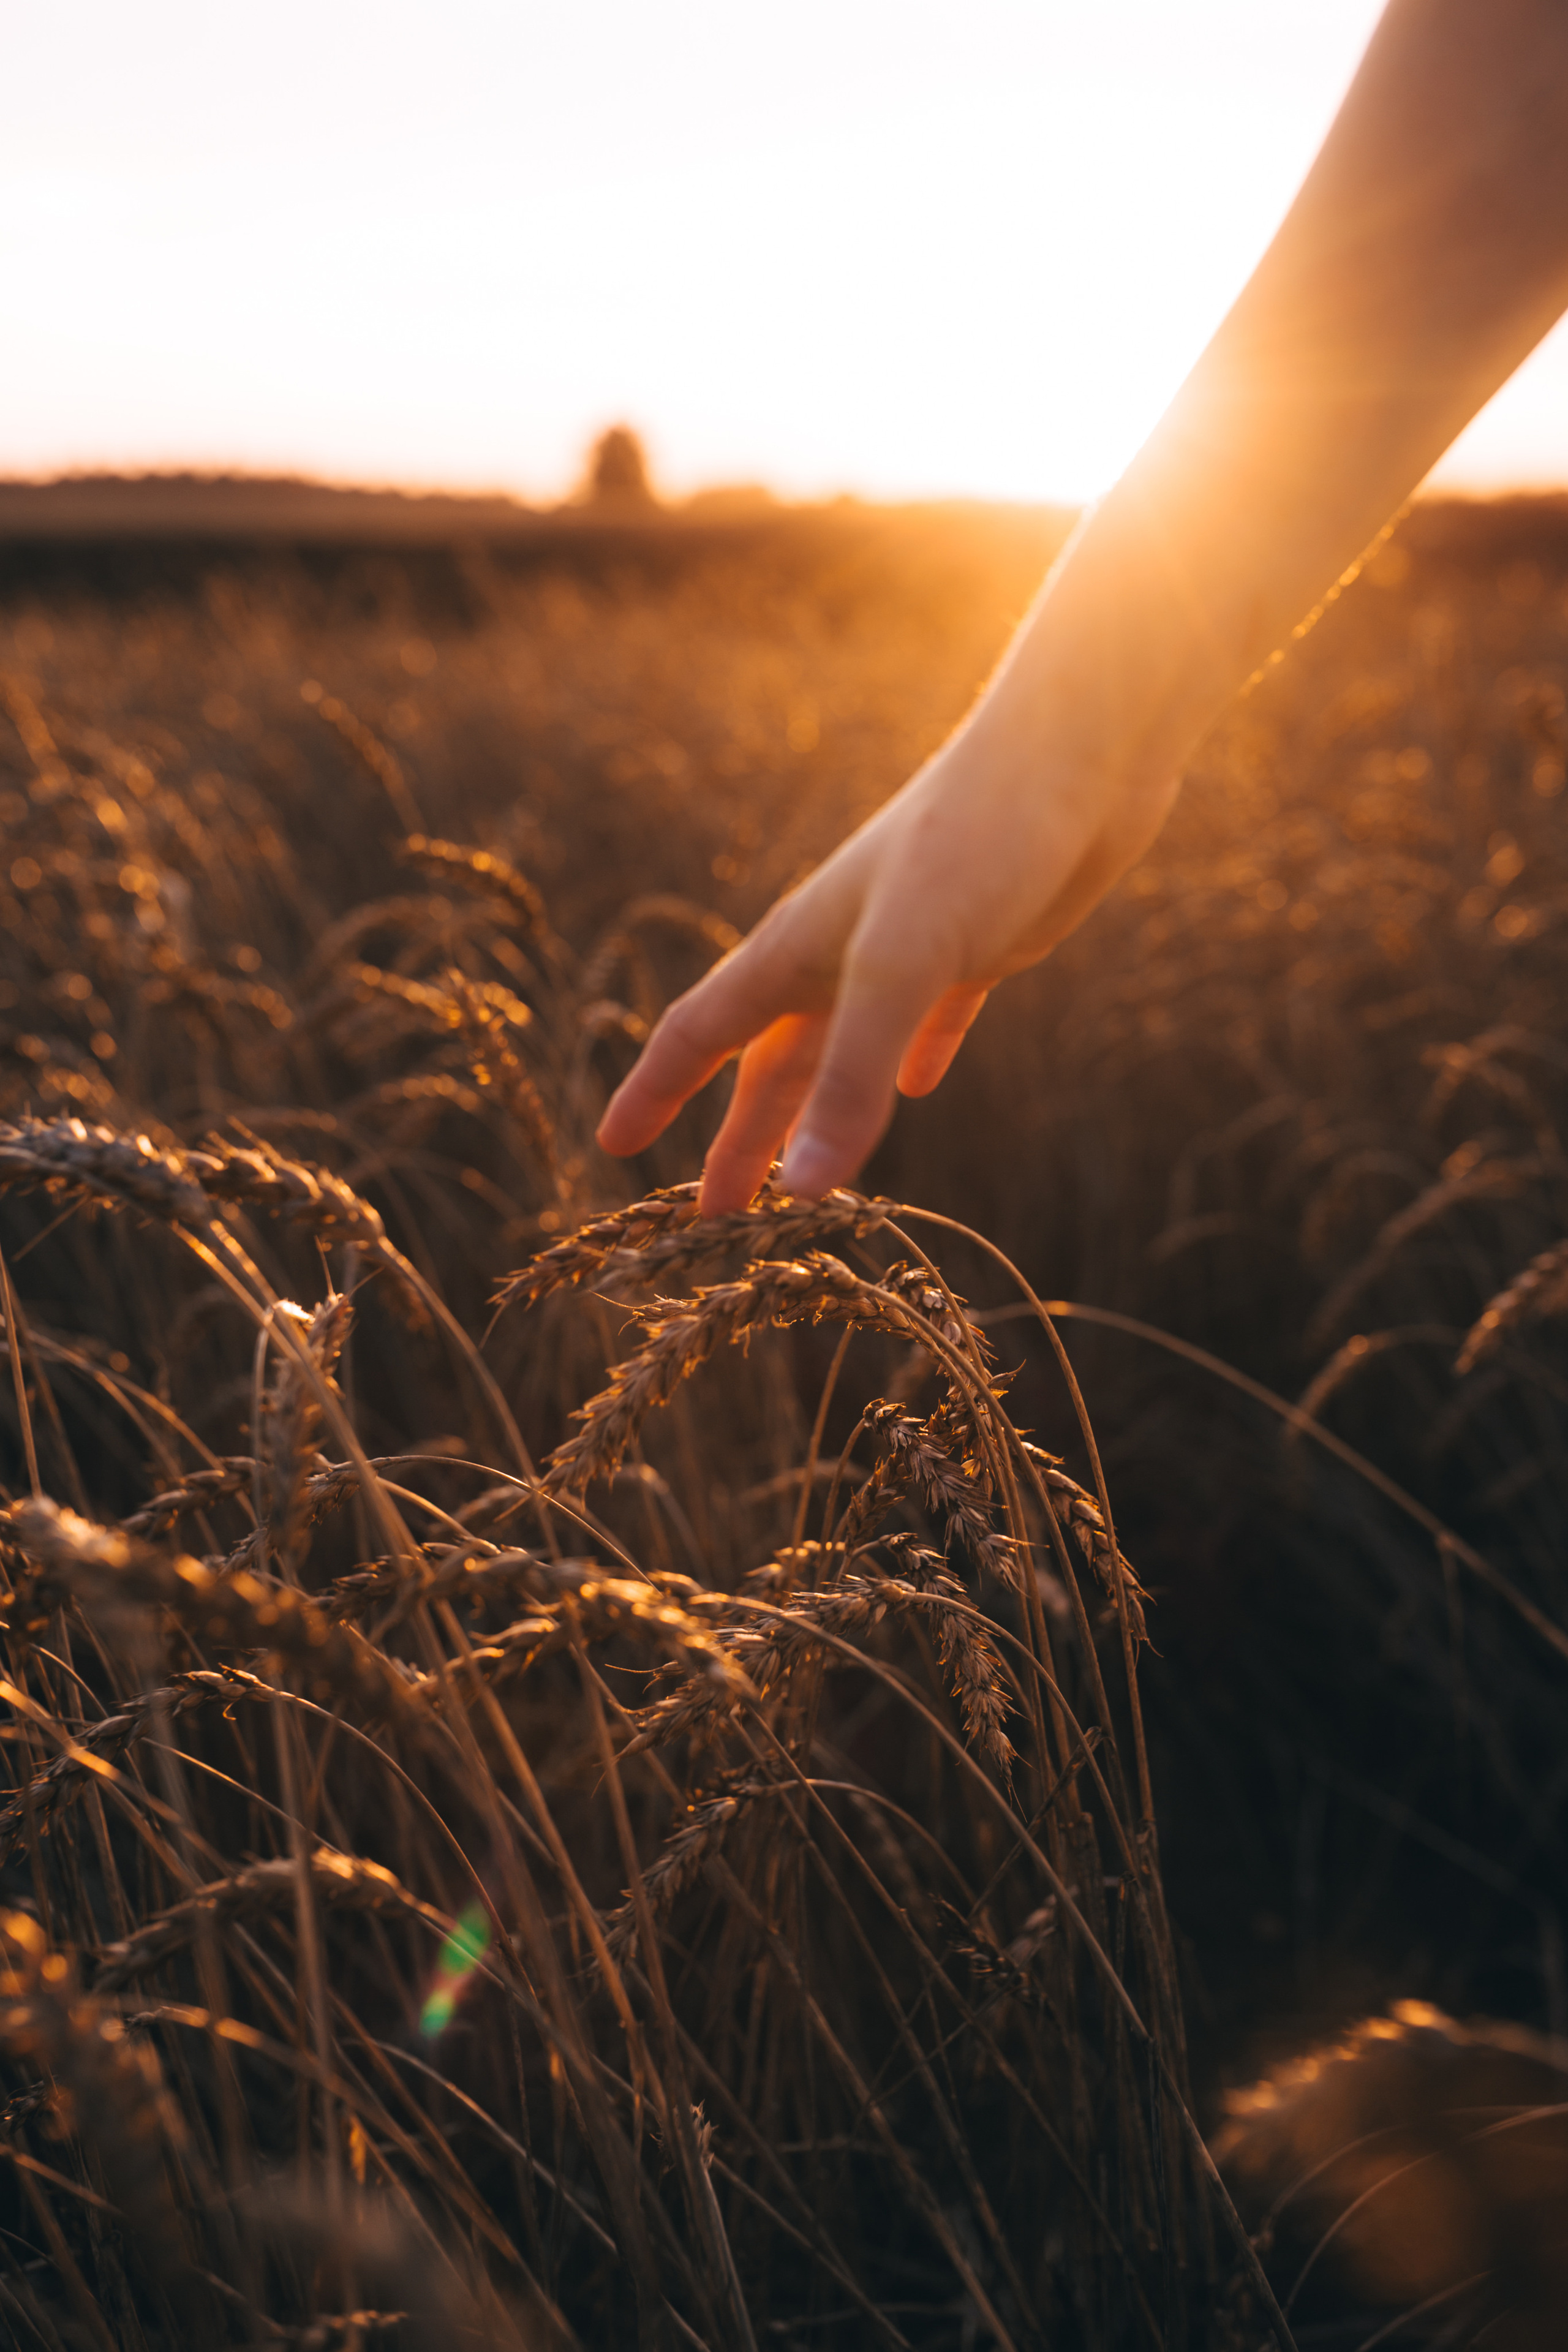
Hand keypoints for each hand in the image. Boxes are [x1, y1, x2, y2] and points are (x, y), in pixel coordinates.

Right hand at [595, 718, 1179, 1212]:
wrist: (1078, 749)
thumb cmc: (978, 839)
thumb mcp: (903, 966)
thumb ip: (850, 1077)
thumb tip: (800, 1187)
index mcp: (796, 949)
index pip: (698, 1033)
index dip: (653, 1092)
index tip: (610, 1147)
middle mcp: (838, 951)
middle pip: (769, 1064)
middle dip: (739, 1138)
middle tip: (715, 1217)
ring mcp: (908, 948)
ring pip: (842, 1051)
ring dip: (815, 1111)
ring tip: (806, 1177)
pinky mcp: (979, 944)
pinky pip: (930, 1018)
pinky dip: (914, 1060)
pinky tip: (922, 1088)